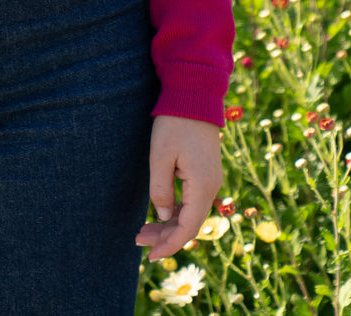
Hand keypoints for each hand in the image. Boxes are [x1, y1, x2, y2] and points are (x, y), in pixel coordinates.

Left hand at [135, 114, 221, 261]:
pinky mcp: (206, 171)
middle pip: (190, 223)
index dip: (170, 245)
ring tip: (144, 230)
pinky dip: (177, 210)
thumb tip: (164, 216)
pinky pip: (193, 200)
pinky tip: (162, 213)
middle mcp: (211, 186)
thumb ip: (161, 189)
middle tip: (139, 240)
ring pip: (191, 212)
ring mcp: (211, 179)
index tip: (151, 256)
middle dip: (165, 236)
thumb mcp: (160, 156)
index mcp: (202, 186)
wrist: (195, 95)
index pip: (188, 228)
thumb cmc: (175, 123)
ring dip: (170, 224)